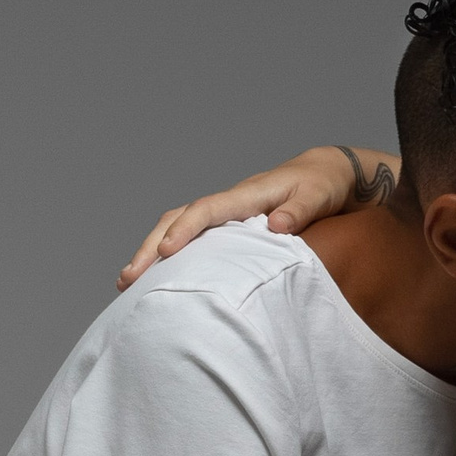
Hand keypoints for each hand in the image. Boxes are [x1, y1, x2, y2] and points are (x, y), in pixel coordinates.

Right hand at [119, 145, 384, 286]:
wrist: (327, 173)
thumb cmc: (322, 186)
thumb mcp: (317, 196)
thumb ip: (298, 211)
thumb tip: (275, 226)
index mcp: (246, 195)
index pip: (206, 210)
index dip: (184, 229)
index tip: (164, 250)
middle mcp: (229, 202)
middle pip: (178, 218)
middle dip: (150, 246)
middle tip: (128, 278)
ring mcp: (226, 213)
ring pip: (177, 226)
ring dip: (151, 250)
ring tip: (127, 282)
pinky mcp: (227, 224)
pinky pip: (190, 235)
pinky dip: (167, 251)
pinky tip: (156, 276)